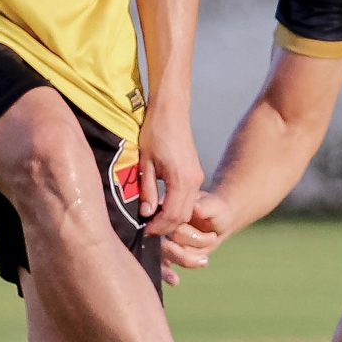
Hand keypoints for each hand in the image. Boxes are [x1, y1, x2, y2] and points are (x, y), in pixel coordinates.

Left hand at [137, 110, 201, 238]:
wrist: (171, 110)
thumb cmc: (154, 132)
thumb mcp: (144, 163)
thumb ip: (147, 191)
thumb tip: (146, 214)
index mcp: (182, 179)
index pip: (173, 215)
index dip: (158, 228)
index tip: (144, 232)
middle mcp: (194, 181)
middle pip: (184, 216)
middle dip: (167, 227)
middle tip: (148, 230)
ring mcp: (197, 177)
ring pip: (188, 209)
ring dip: (172, 218)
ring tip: (153, 221)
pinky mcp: (195, 173)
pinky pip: (189, 198)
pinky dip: (177, 208)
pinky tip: (161, 206)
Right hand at [162, 188, 233, 281]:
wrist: (218, 223)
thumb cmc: (215, 210)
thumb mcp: (214, 206)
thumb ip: (205, 207)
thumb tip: (196, 207)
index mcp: (165, 206)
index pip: (163, 219)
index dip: (176, 229)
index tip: (189, 233)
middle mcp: (157, 223)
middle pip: (161, 240)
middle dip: (183, 249)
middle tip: (210, 245)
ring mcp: (158, 240)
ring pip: (162, 255)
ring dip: (183, 260)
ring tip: (204, 261)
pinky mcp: (163, 254)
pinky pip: (161, 265)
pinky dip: (167, 274)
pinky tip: (175, 281)